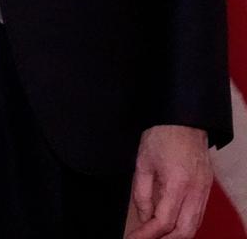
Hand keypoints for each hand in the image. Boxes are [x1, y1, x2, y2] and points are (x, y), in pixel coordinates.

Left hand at [126, 124, 211, 238]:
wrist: (184, 121)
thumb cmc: (161, 137)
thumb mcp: (142, 164)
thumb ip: (142, 194)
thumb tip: (144, 218)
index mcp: (177, 183)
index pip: (164, 221)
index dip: (147, 234)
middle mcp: (196, 191)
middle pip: (185, 231)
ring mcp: (205, 191)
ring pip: (194, 226)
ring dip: (176, 236)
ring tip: (155, 237)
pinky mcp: (207, 189)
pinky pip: (198, 215)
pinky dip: (185, 226)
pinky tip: (171, 227)